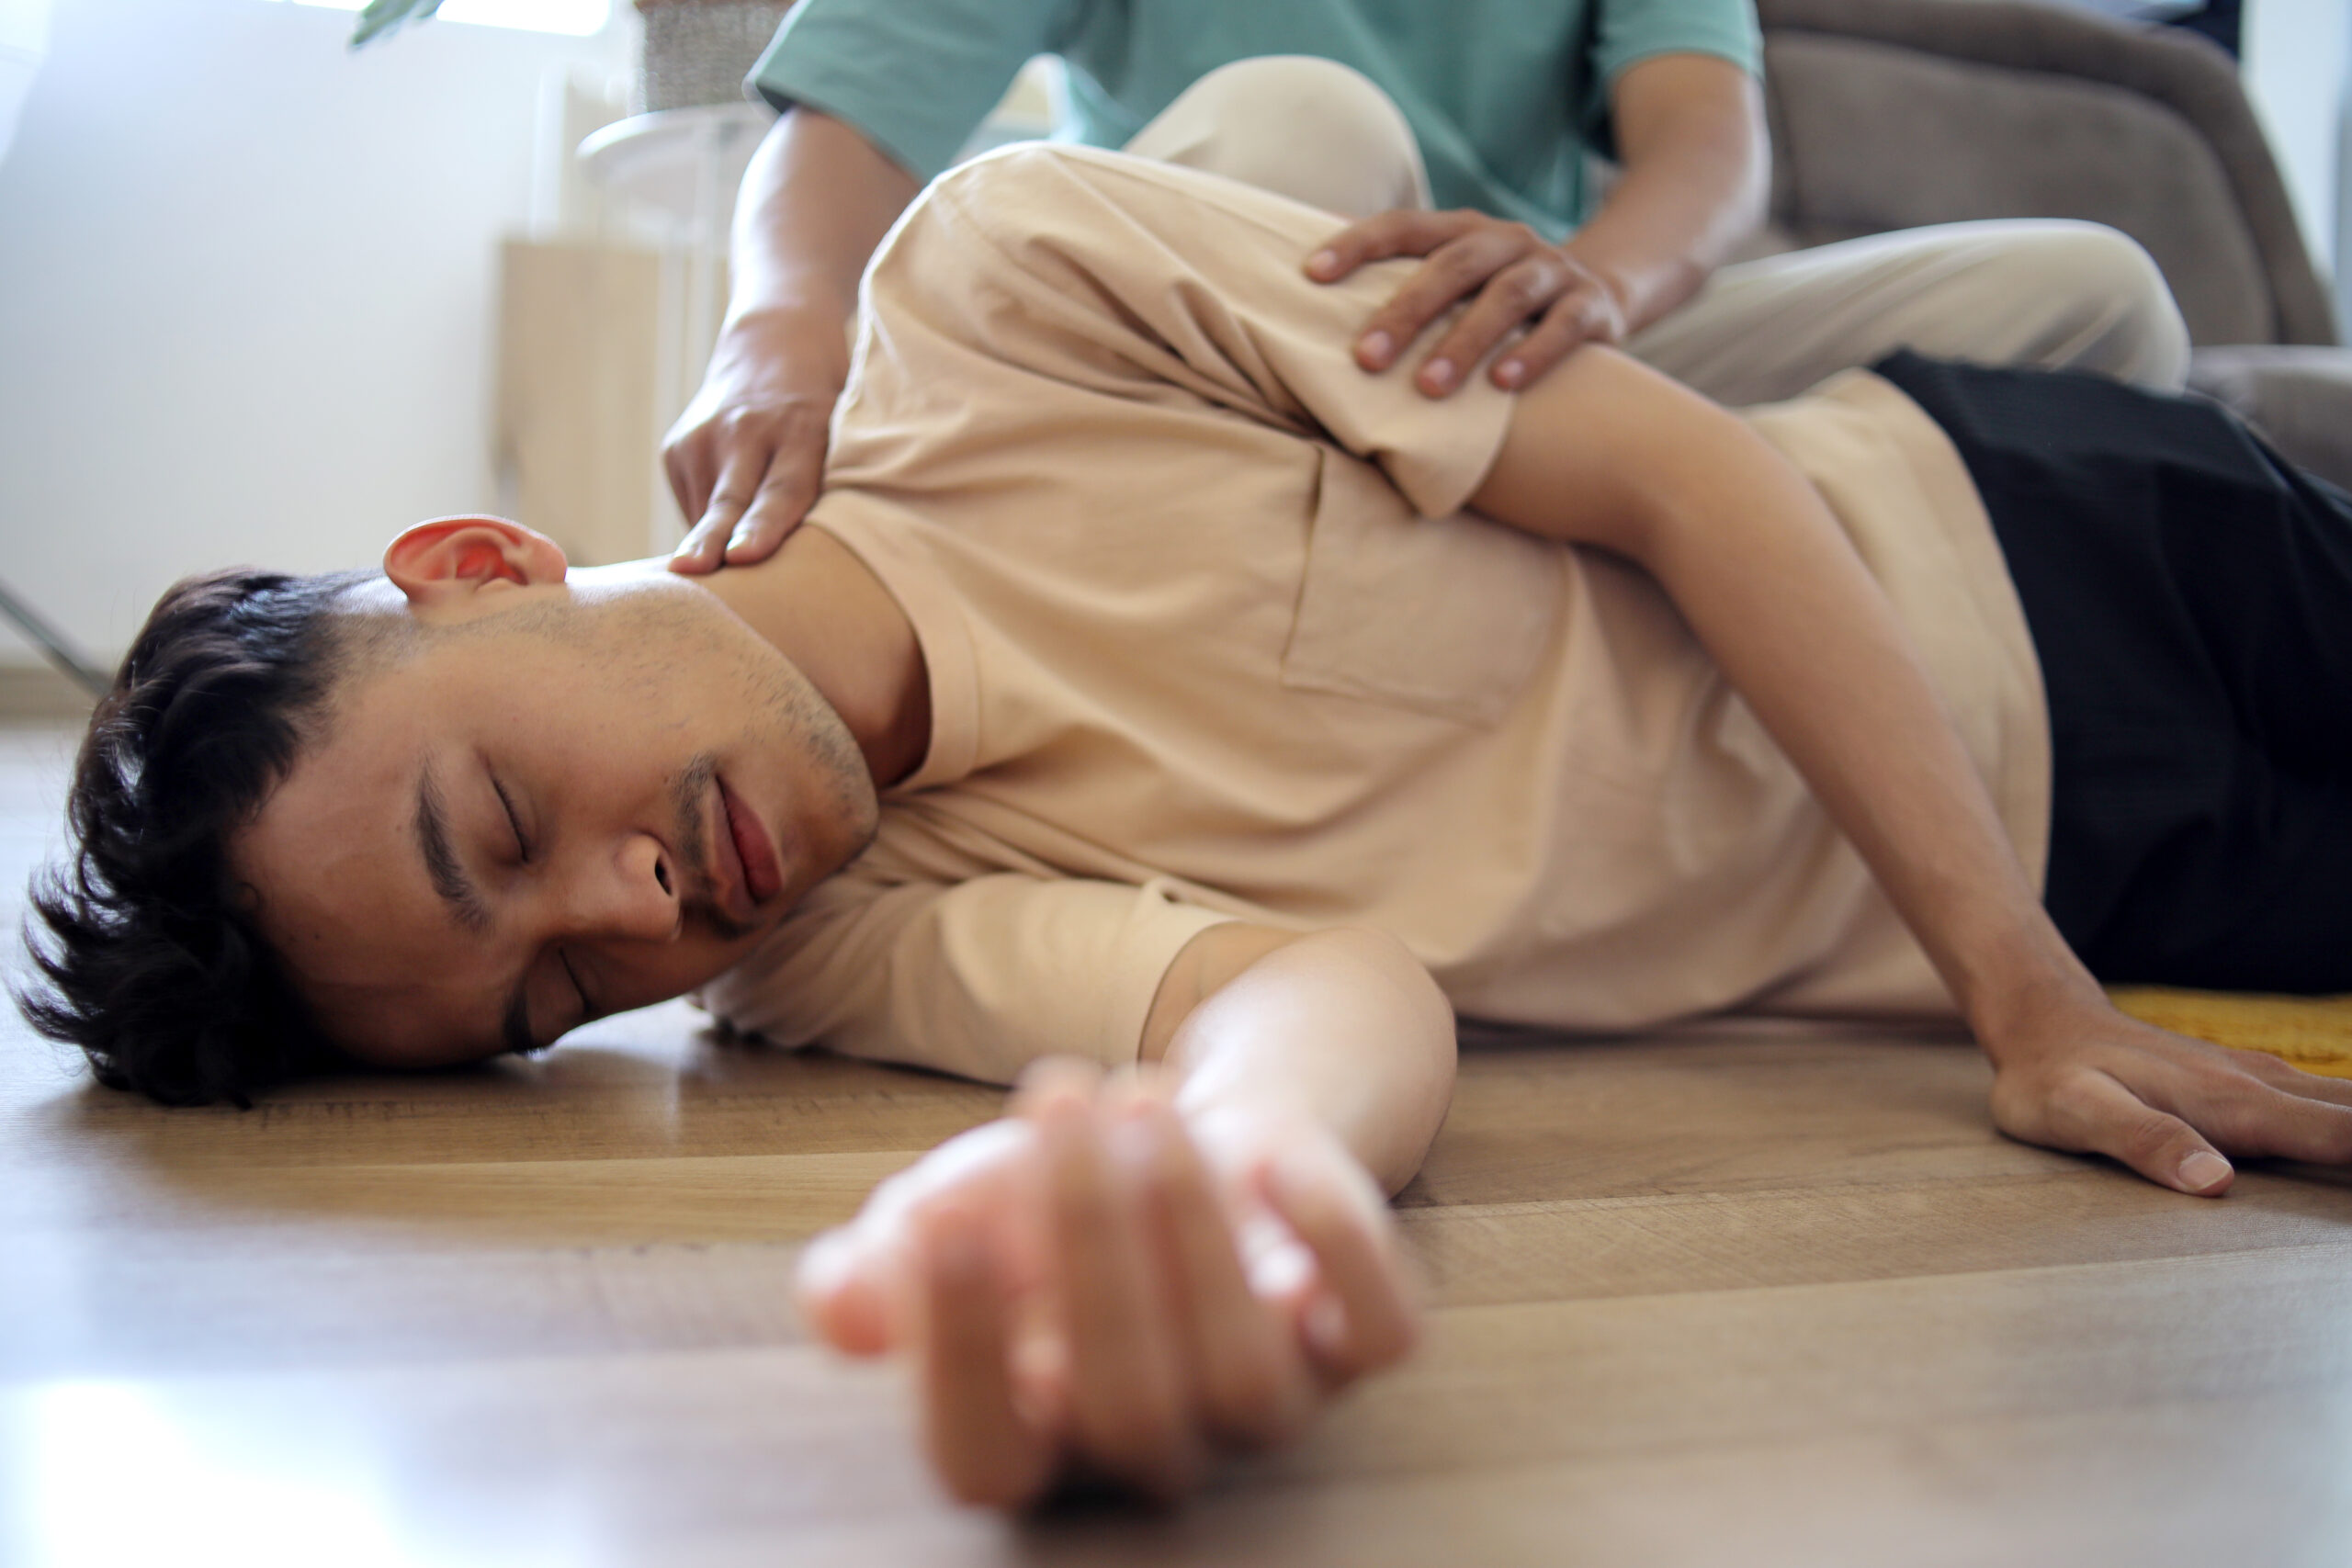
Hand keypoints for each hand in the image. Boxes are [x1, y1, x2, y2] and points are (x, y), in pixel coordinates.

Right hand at [662, 307, 848, 573]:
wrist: (774, 343)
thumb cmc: (827, 410)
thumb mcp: (845, 431)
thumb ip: (837, 484)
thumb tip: (829, 564)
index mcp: (801, 429)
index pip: (784, 488)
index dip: (765, 526)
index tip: (744, 556)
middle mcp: (747, 430)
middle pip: (732, 500)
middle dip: (713, 539)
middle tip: (695, 571)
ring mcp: (704, 436)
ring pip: (704, 512)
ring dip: (708, 552)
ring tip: (703, 585)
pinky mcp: (677, 447)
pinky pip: (693, 506)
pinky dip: (708, 529)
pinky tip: (723, 532)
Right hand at [795, 1062, 1419, 1505]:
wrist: (1173, 1139)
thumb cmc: (1041, 1204)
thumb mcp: (951, 1216)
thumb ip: (889, 1266)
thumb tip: (837, 1295)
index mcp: (1033, 1439)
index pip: (985, 1456)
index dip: (958, 1353)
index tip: (935, 1220)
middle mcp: (1153, 1444)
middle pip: (1127, 1407)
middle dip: (1088, 1241)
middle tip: (1060, 1096)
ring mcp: (1267, 1399)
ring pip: (1245, 1377)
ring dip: (1191, 1227)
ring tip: (1141, 1097)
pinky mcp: (1355, 1339)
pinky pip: (1380, 1335)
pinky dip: (1338, 1248)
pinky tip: (1277, 1161)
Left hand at [1306, 209, 1629, 397]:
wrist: (1604, 294)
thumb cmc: (1498, 299)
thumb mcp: (1455, 281)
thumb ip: (1397, 281)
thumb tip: (1303, 283)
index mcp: (1463, 231)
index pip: (1404, 226)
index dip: (1357, 244)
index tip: (1311, 276)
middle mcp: (1507, 241)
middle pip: (1452, 265)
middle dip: (1405, 311)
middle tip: (1365, 359)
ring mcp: (1553, 271)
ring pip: (1507, 297)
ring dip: (1464, 342)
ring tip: (1428, 387)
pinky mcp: (1593, 307)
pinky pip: (1565, 328)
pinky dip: (1534, 355)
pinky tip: (1502, 387)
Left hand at [1983, 991, 2351, 1195]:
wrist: (2043, 1023)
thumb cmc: (2051, 1079)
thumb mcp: (2075, 1114)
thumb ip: (2143, 1144)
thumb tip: (2214, 1183)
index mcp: (2237, 1107)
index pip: (2346, 1138)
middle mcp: (2268, 1090)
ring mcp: (2269, 1084)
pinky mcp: (2262, 1087)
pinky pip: (2341, 1107)